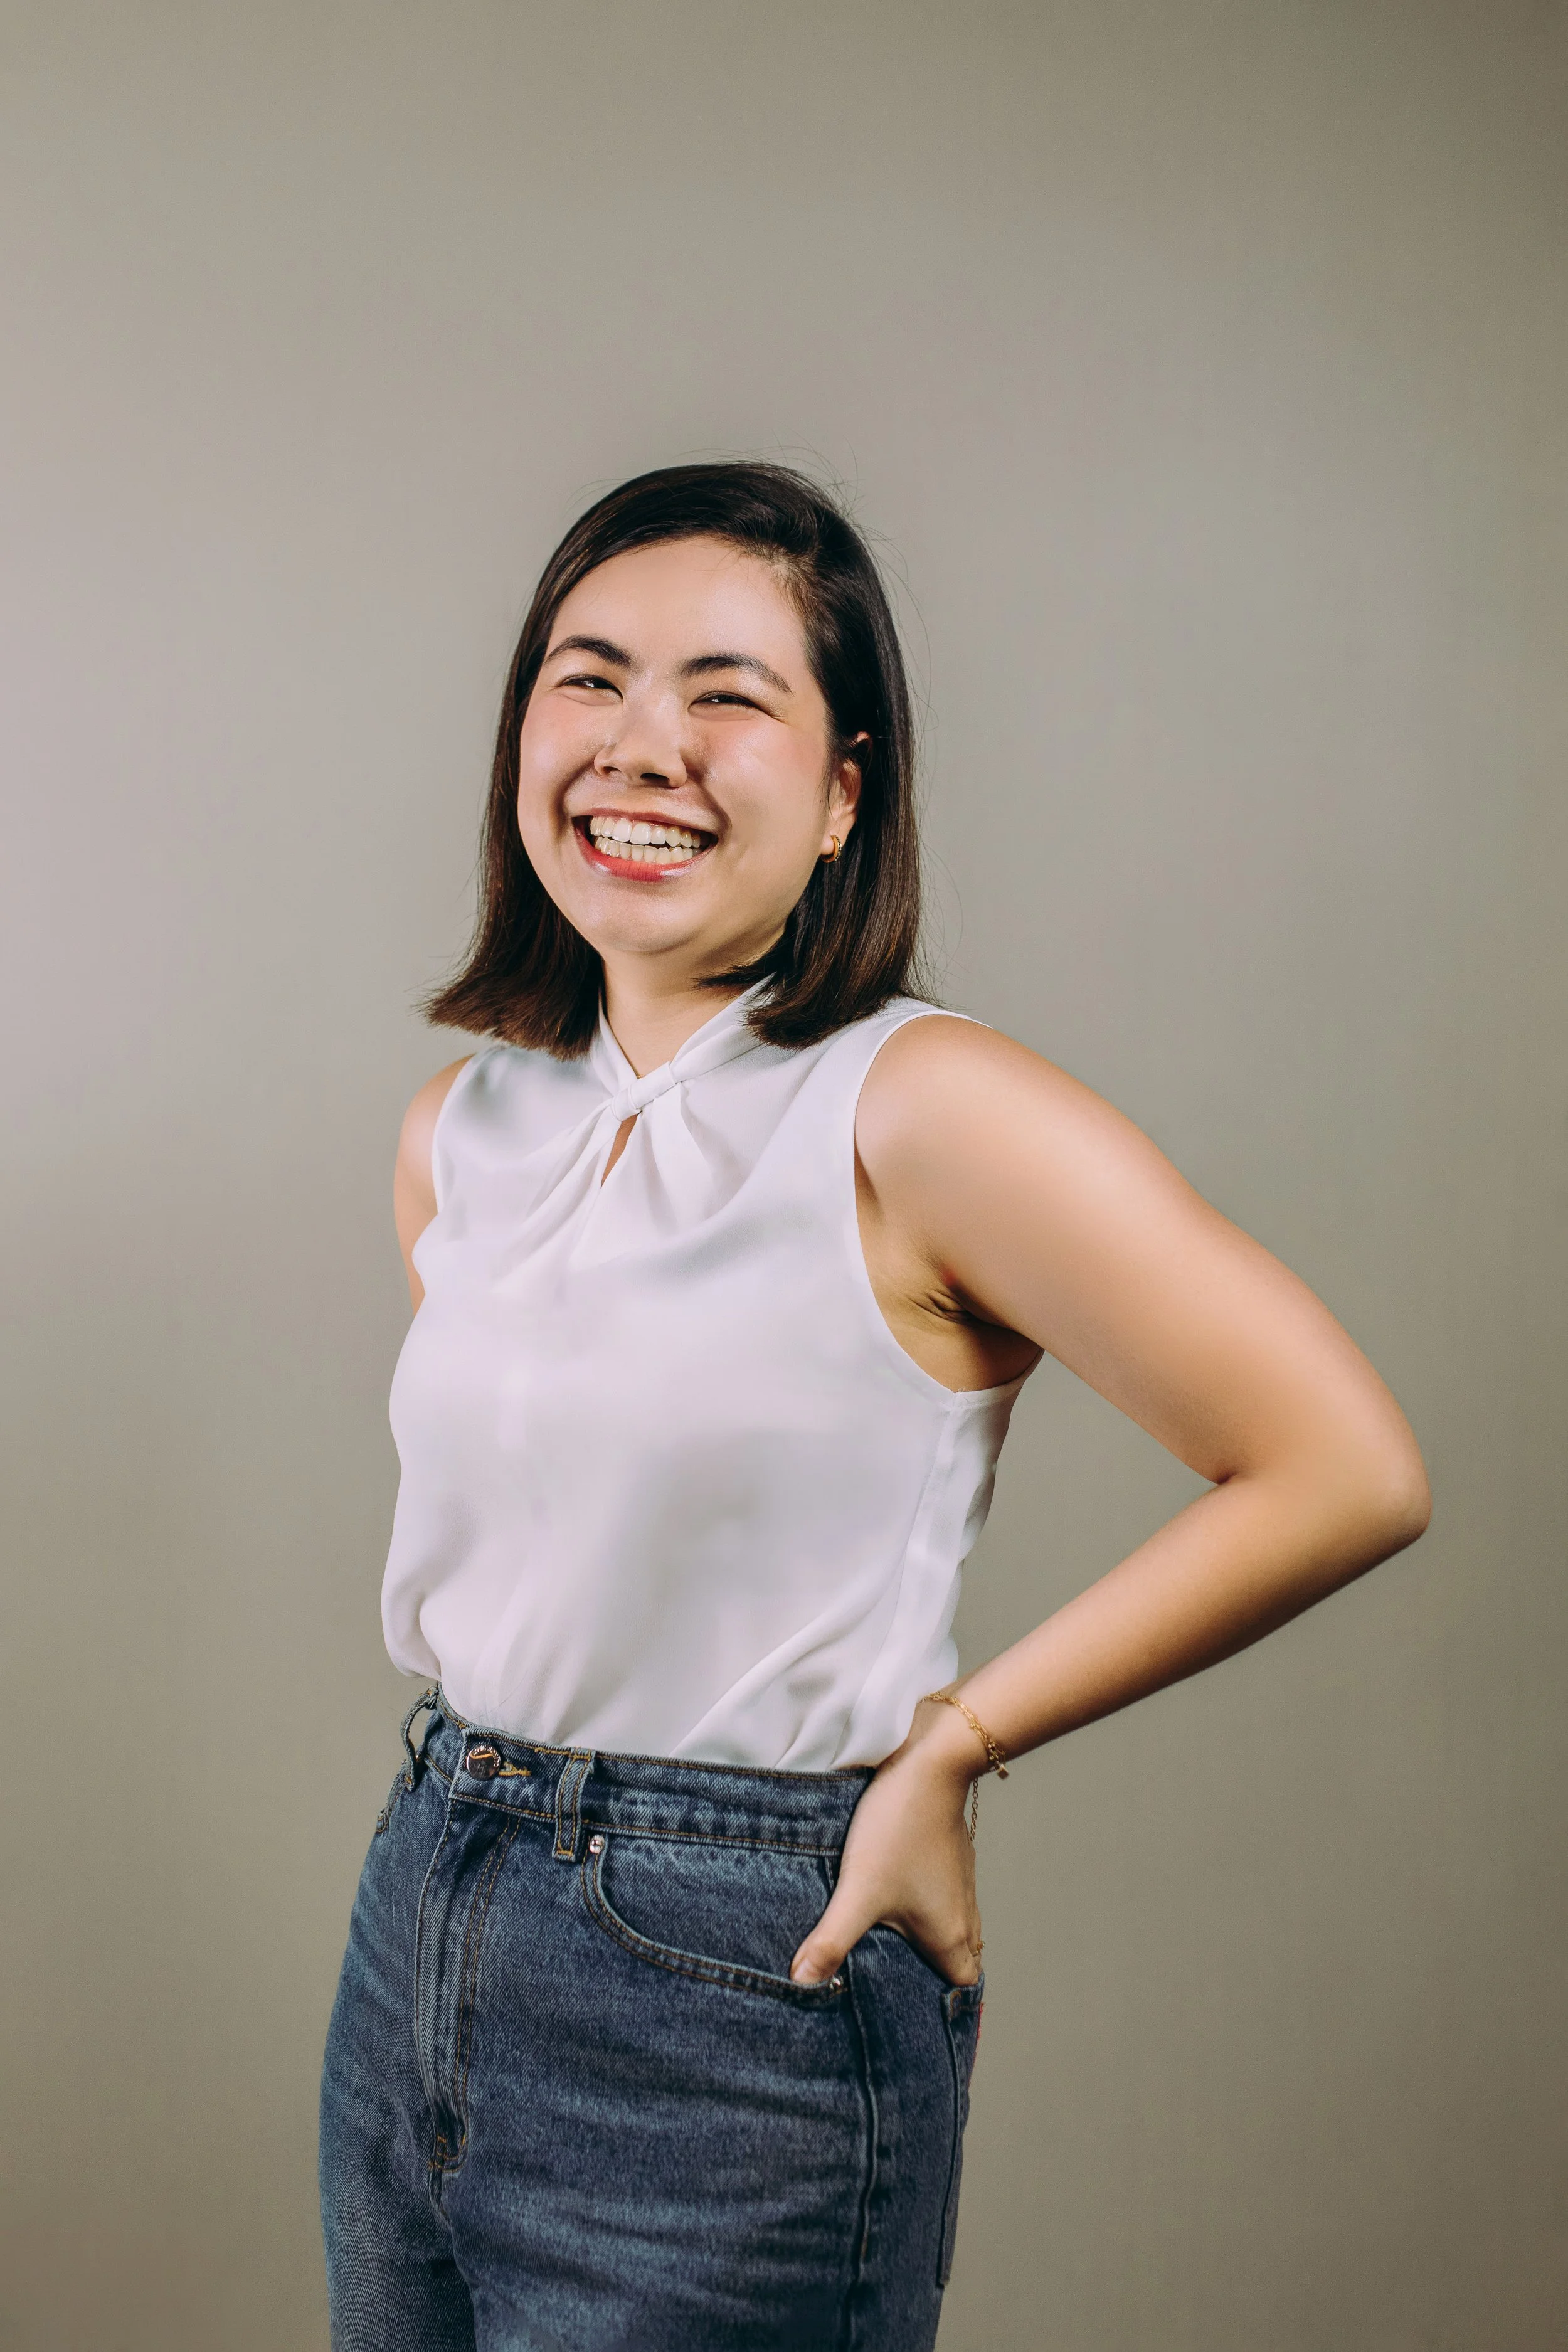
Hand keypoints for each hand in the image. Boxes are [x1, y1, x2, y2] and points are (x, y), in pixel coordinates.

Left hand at [790, 1701, 982, 1986]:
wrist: (928, 1762)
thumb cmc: (899, 1829)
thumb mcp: (859, 1890)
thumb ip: (831, 1940)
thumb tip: (801, 1984)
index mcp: (951, 1934)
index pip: (961, 1988)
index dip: (944, 2008)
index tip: (915, 2019)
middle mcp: (963, 1913)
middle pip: (956, 1961)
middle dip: (929, 1979)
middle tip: (892, 1989)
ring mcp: (958, 1883)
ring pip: (950, 1927)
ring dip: (926, 1941)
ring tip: (887, 1952)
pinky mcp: (947, 1857)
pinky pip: (941, 1898)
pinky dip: (922, 1909)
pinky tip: (891, 1902)